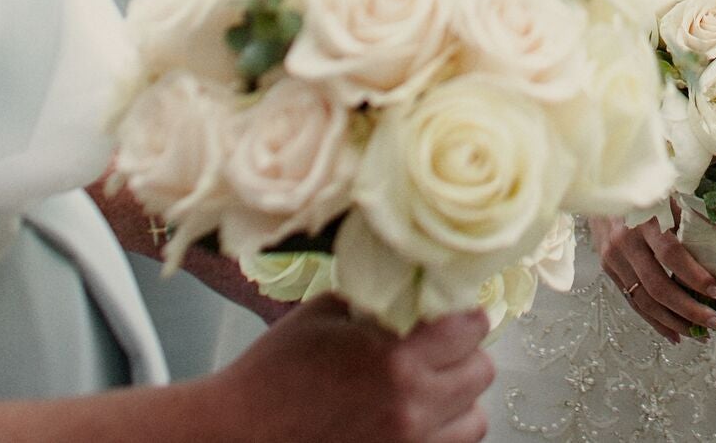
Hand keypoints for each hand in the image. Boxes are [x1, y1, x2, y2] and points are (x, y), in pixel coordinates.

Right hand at [212, 297, 493, 442]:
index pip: (473, 327)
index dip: (463, 319)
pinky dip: (444, 434)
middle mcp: (411, 401)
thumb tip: (417, 288)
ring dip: (459, 402)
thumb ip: (378, 302)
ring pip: (475, 419)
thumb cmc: (272, 375)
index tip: (451, 320)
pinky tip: (417, 421)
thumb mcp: (324, 316)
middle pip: (481, 371)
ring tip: (430, 392)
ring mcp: (408, 442)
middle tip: (439, 354)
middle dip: (463, 357)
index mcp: (395, 354)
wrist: (234, 437)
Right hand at [593, 198, 715, 342]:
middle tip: (715, 322)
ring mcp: (614, 259)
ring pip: (644, 301)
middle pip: (658, 286)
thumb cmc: (644, 187)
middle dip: (688, 310)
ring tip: (699, 335)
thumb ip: (689, 213)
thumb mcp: (668, 191)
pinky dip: (654, 320)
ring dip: (673, 322)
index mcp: (644, 220)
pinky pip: (633, 301)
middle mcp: (625, 243)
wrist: (599, 186)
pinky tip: (674, 333)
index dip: (694, 276)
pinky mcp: (609, 270)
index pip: (671, 255)